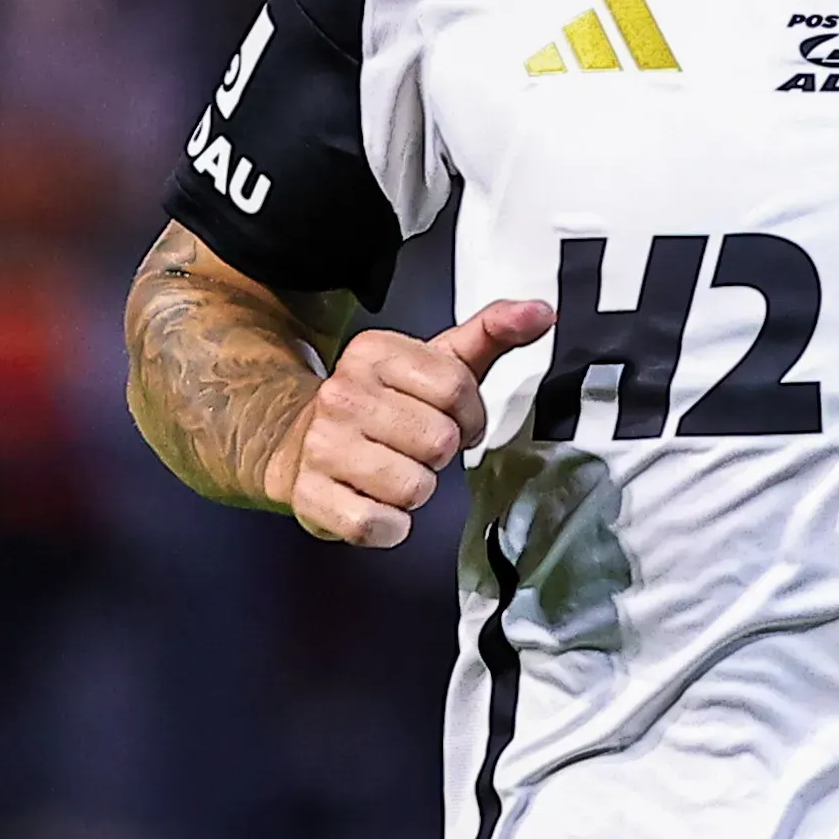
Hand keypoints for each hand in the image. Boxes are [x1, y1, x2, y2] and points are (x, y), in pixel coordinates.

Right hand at [273, 299, 552, 546]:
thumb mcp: (436, 360)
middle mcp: (343, 394)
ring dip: (415, 490)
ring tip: (394, 472)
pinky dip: (388, 525)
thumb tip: (540, 313)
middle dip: (440, 454)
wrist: (298, 441)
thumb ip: (492, 332)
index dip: (469, 415)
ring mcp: (322, 445)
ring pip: (414, 487)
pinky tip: (375, 503)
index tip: (454, 420)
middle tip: (417, 448)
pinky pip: (376, 525)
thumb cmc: (380, 405)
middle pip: (439, 441)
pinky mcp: (311, 496)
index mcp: (374, 353)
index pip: (457, 387)